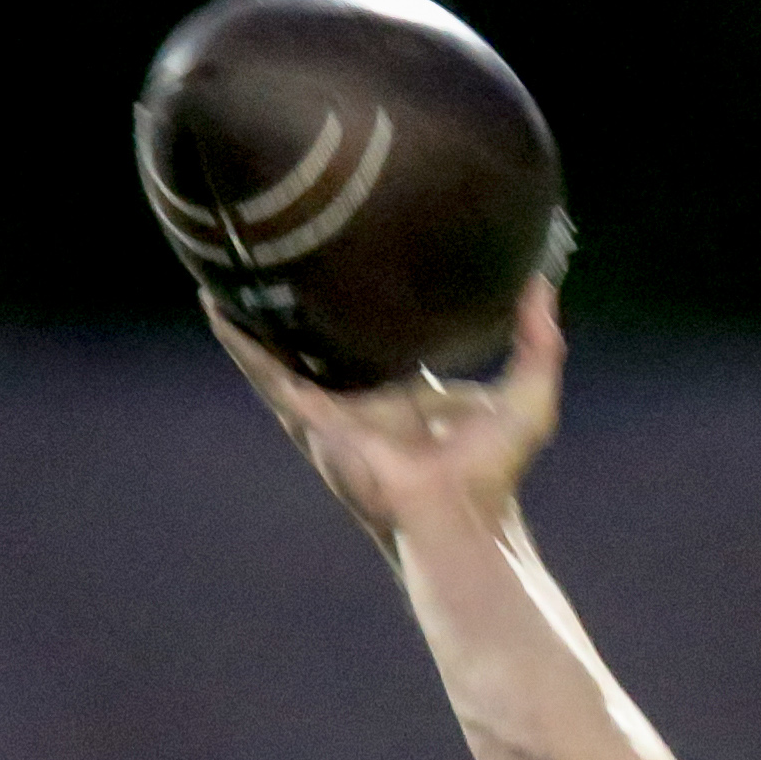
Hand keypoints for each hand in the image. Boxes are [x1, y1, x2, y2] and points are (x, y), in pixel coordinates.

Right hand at [208, 277, 564, 555]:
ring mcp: (332, 410)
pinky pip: (268, 373)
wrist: (461, 515)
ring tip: (225, 264)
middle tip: (275, 244)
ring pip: (282, 350)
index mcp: (406, 389)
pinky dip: (241, 342)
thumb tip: (545, 283)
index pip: (378, 334)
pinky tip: (215, 305)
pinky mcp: (312, 421)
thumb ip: (540, 340)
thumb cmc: (494, 472)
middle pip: (320, 337)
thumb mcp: (527, 395)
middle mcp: (363, 397)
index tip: (353, 254)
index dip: (364, 301)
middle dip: (295, 301)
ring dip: (254, 313)